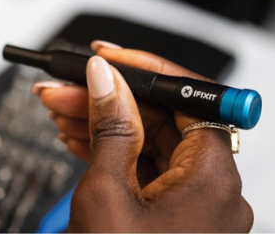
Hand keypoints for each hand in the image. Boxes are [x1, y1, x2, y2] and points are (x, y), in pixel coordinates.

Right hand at [36, 42, 251, 233]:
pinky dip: (114, 153)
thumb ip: (109, 125)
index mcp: (213, 177)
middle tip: (61, 89)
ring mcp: (199, 210)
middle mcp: (217, 192)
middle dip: (108, 99)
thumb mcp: (107, 189)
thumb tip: (106, 77)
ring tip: (58, 112)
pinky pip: (150, 172)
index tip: (105, 57)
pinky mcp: (179, 223)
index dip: (144, 69)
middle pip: (165, 120)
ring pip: (153, 145)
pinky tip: (78, 139)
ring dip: (103, 123)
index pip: (190, 98)